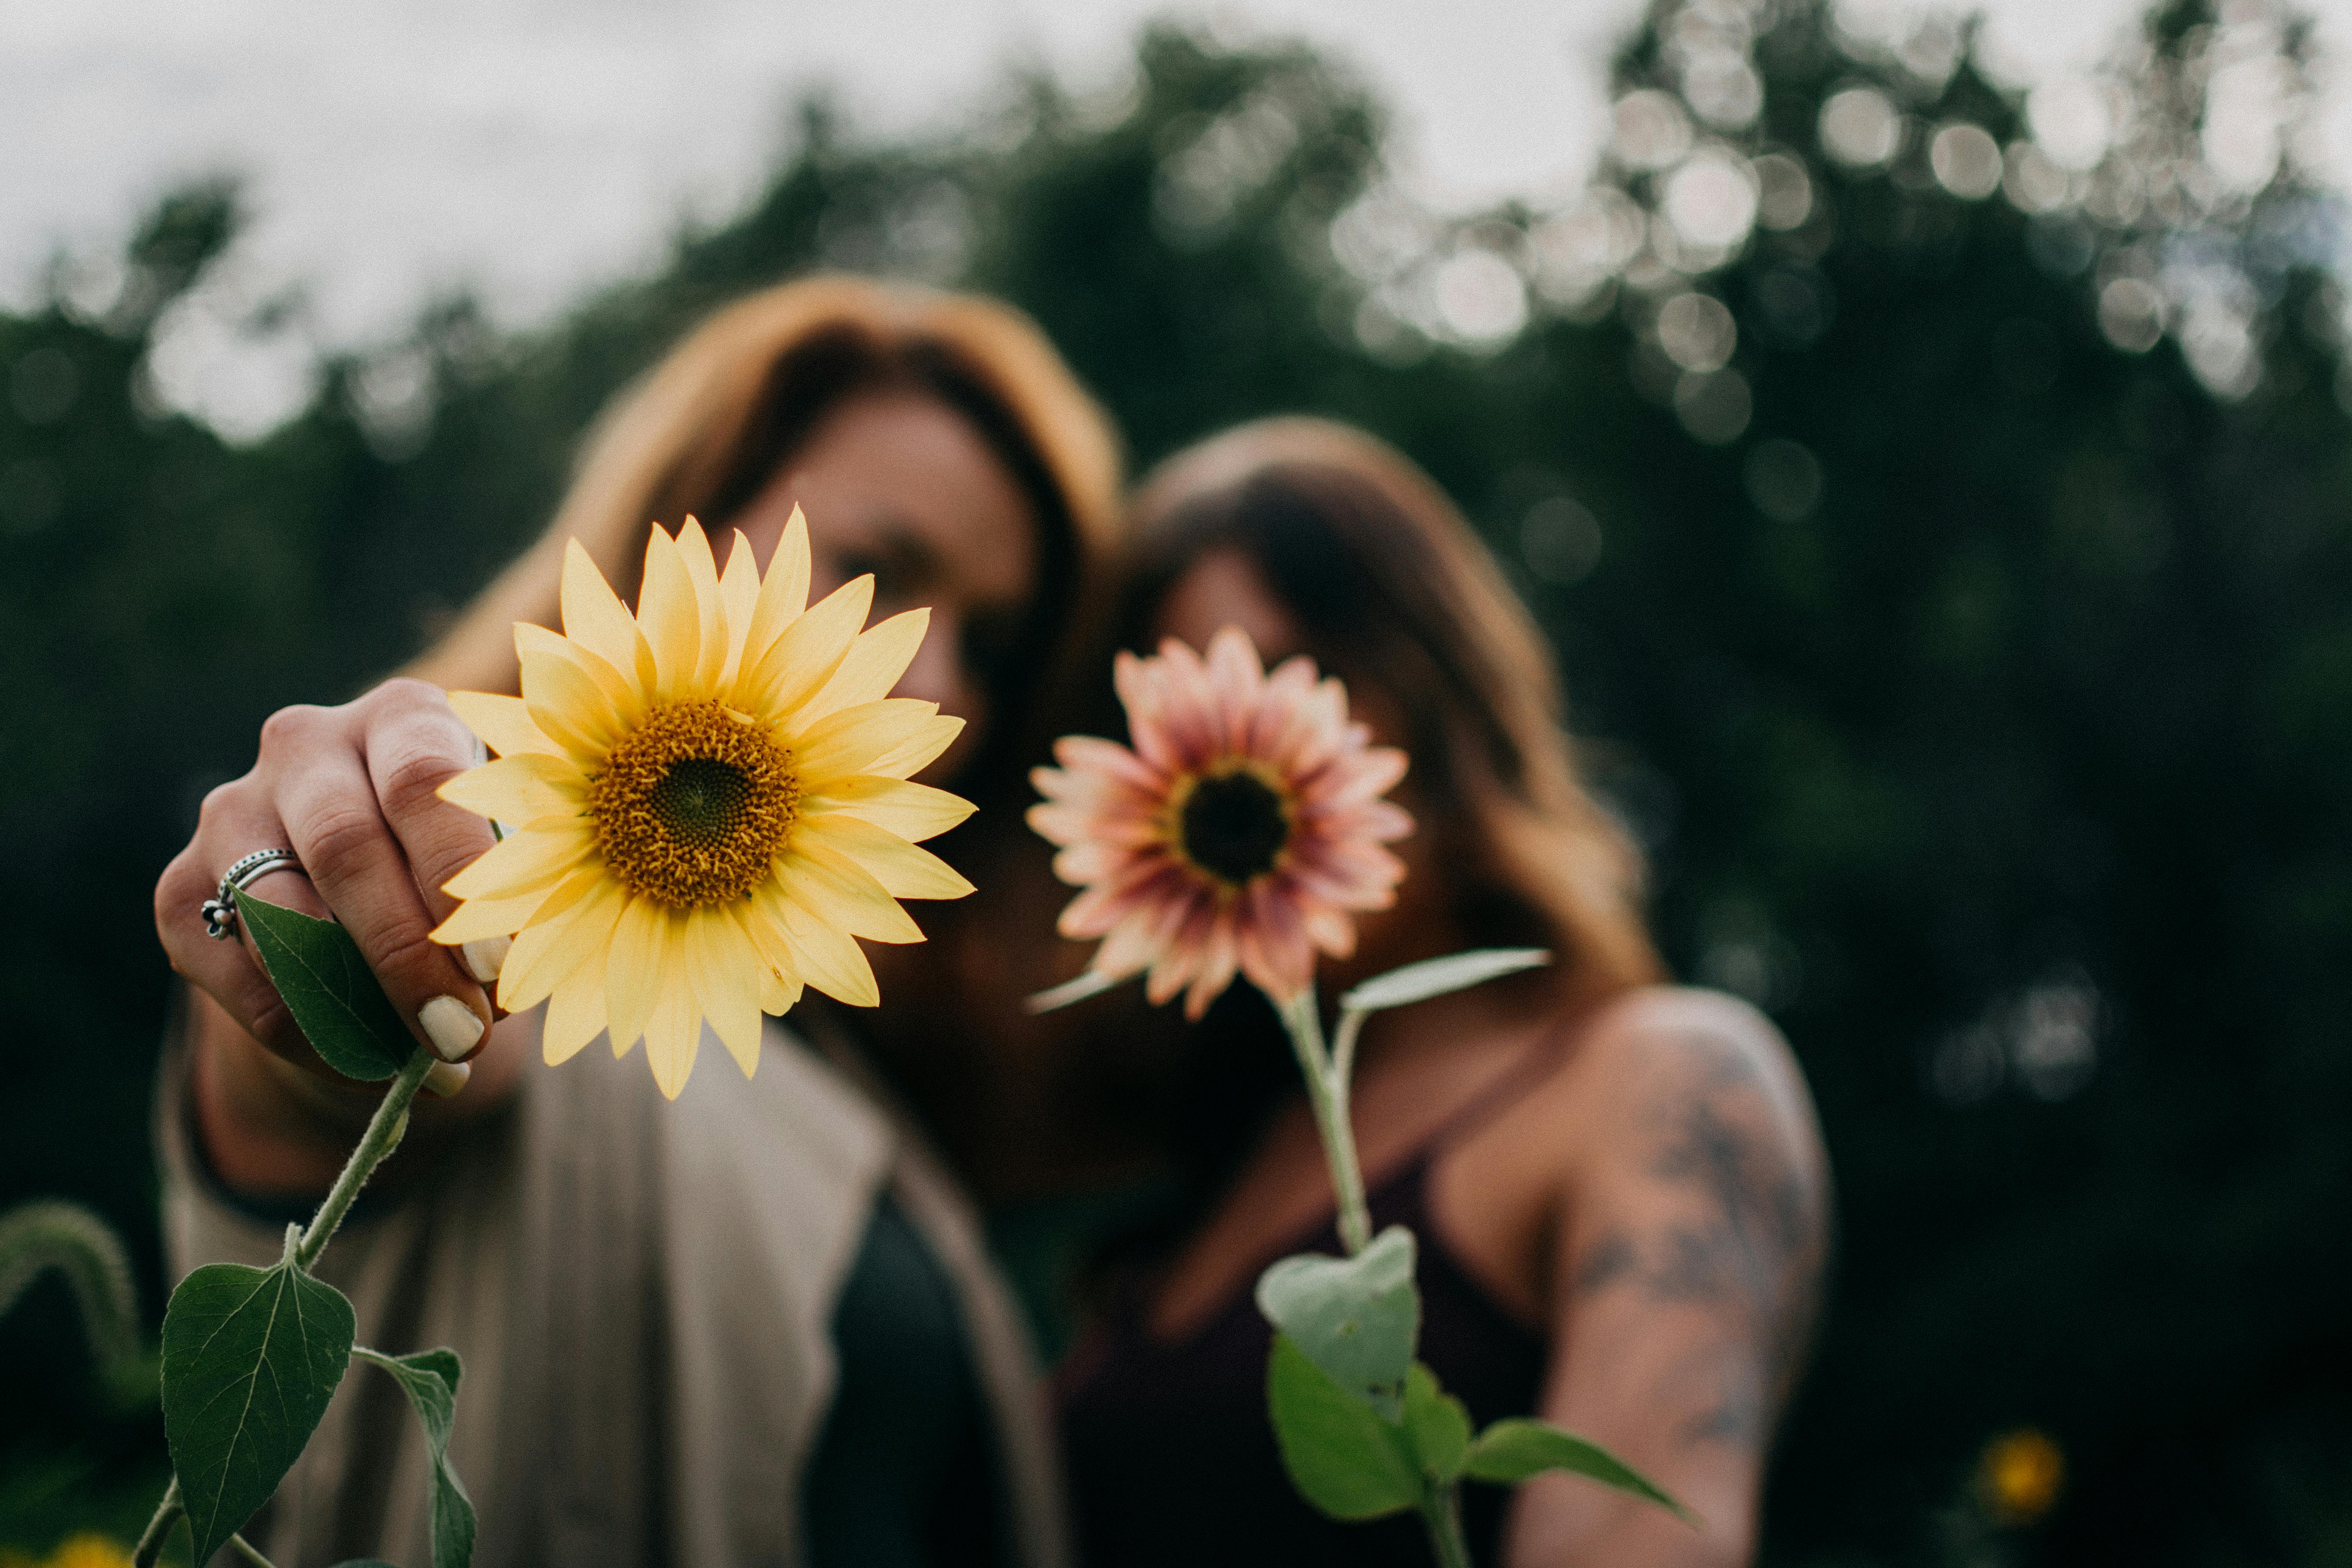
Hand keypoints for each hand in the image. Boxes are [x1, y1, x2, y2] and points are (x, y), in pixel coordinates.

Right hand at [157, 679, 501, 1088]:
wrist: (374, 879)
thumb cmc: (467, 859)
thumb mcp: (504, 856)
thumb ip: (504, 898)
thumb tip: (497, 986)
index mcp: (401, 717)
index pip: (422, 780)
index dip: (459, 875)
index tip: (496, 965)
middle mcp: (305, 746)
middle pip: (345, 847)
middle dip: (407, 955)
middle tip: (462, 1033)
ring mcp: (231, 812)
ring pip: (281, 913)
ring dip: (356, 1004)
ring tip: (430, 1062)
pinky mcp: (179, 888)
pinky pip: (241, 975)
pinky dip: (310, 1036)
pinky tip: (373, 1069)